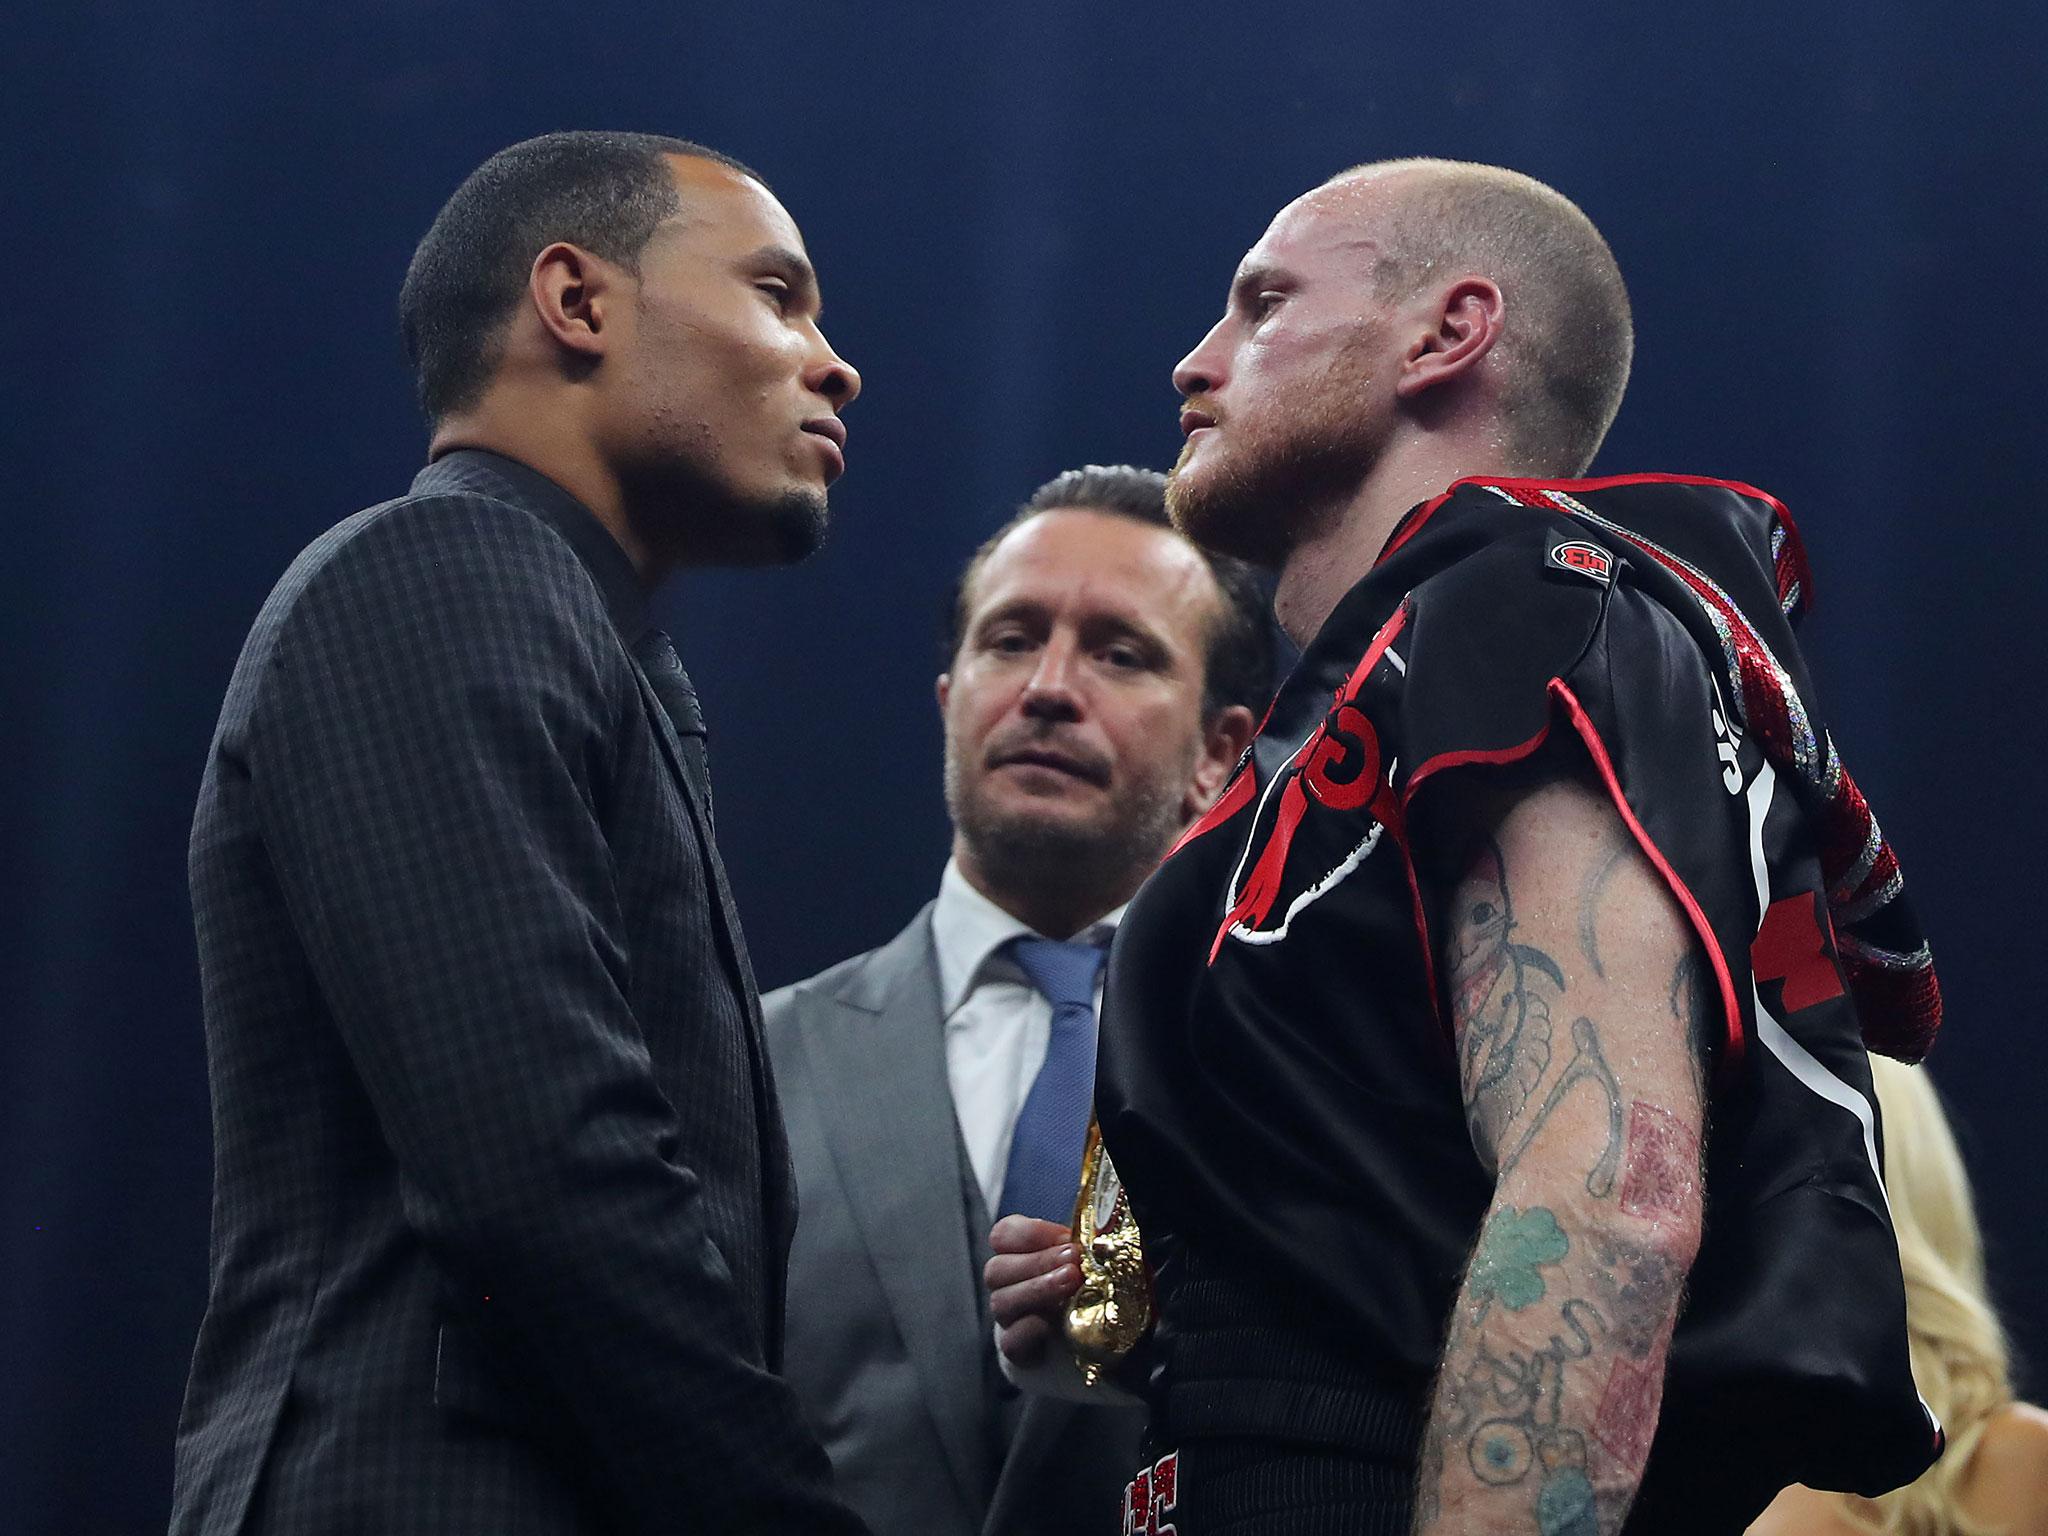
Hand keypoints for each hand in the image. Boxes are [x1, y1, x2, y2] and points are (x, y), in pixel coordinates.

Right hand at [984, 1215, 1081, 1367]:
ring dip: (1038, 1289)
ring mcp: (1007, 1318)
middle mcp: (1004, 1285)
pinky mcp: (1016, 1349)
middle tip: (1072, 1260)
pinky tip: (1054, 1322)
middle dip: (1038, 1261)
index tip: (1064, 1238)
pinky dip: (1031, 1329)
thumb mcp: (1078, 1259)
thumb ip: (1077, 1245)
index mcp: (1015, 1253)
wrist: (1082, 1331)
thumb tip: (1090, 1236)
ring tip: (1071, 1283)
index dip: (1029, 1233)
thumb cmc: (1078, 1284)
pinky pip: (1011, 1341)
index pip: (1003, 1235)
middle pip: (997, 1269)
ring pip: (1001, 1302)